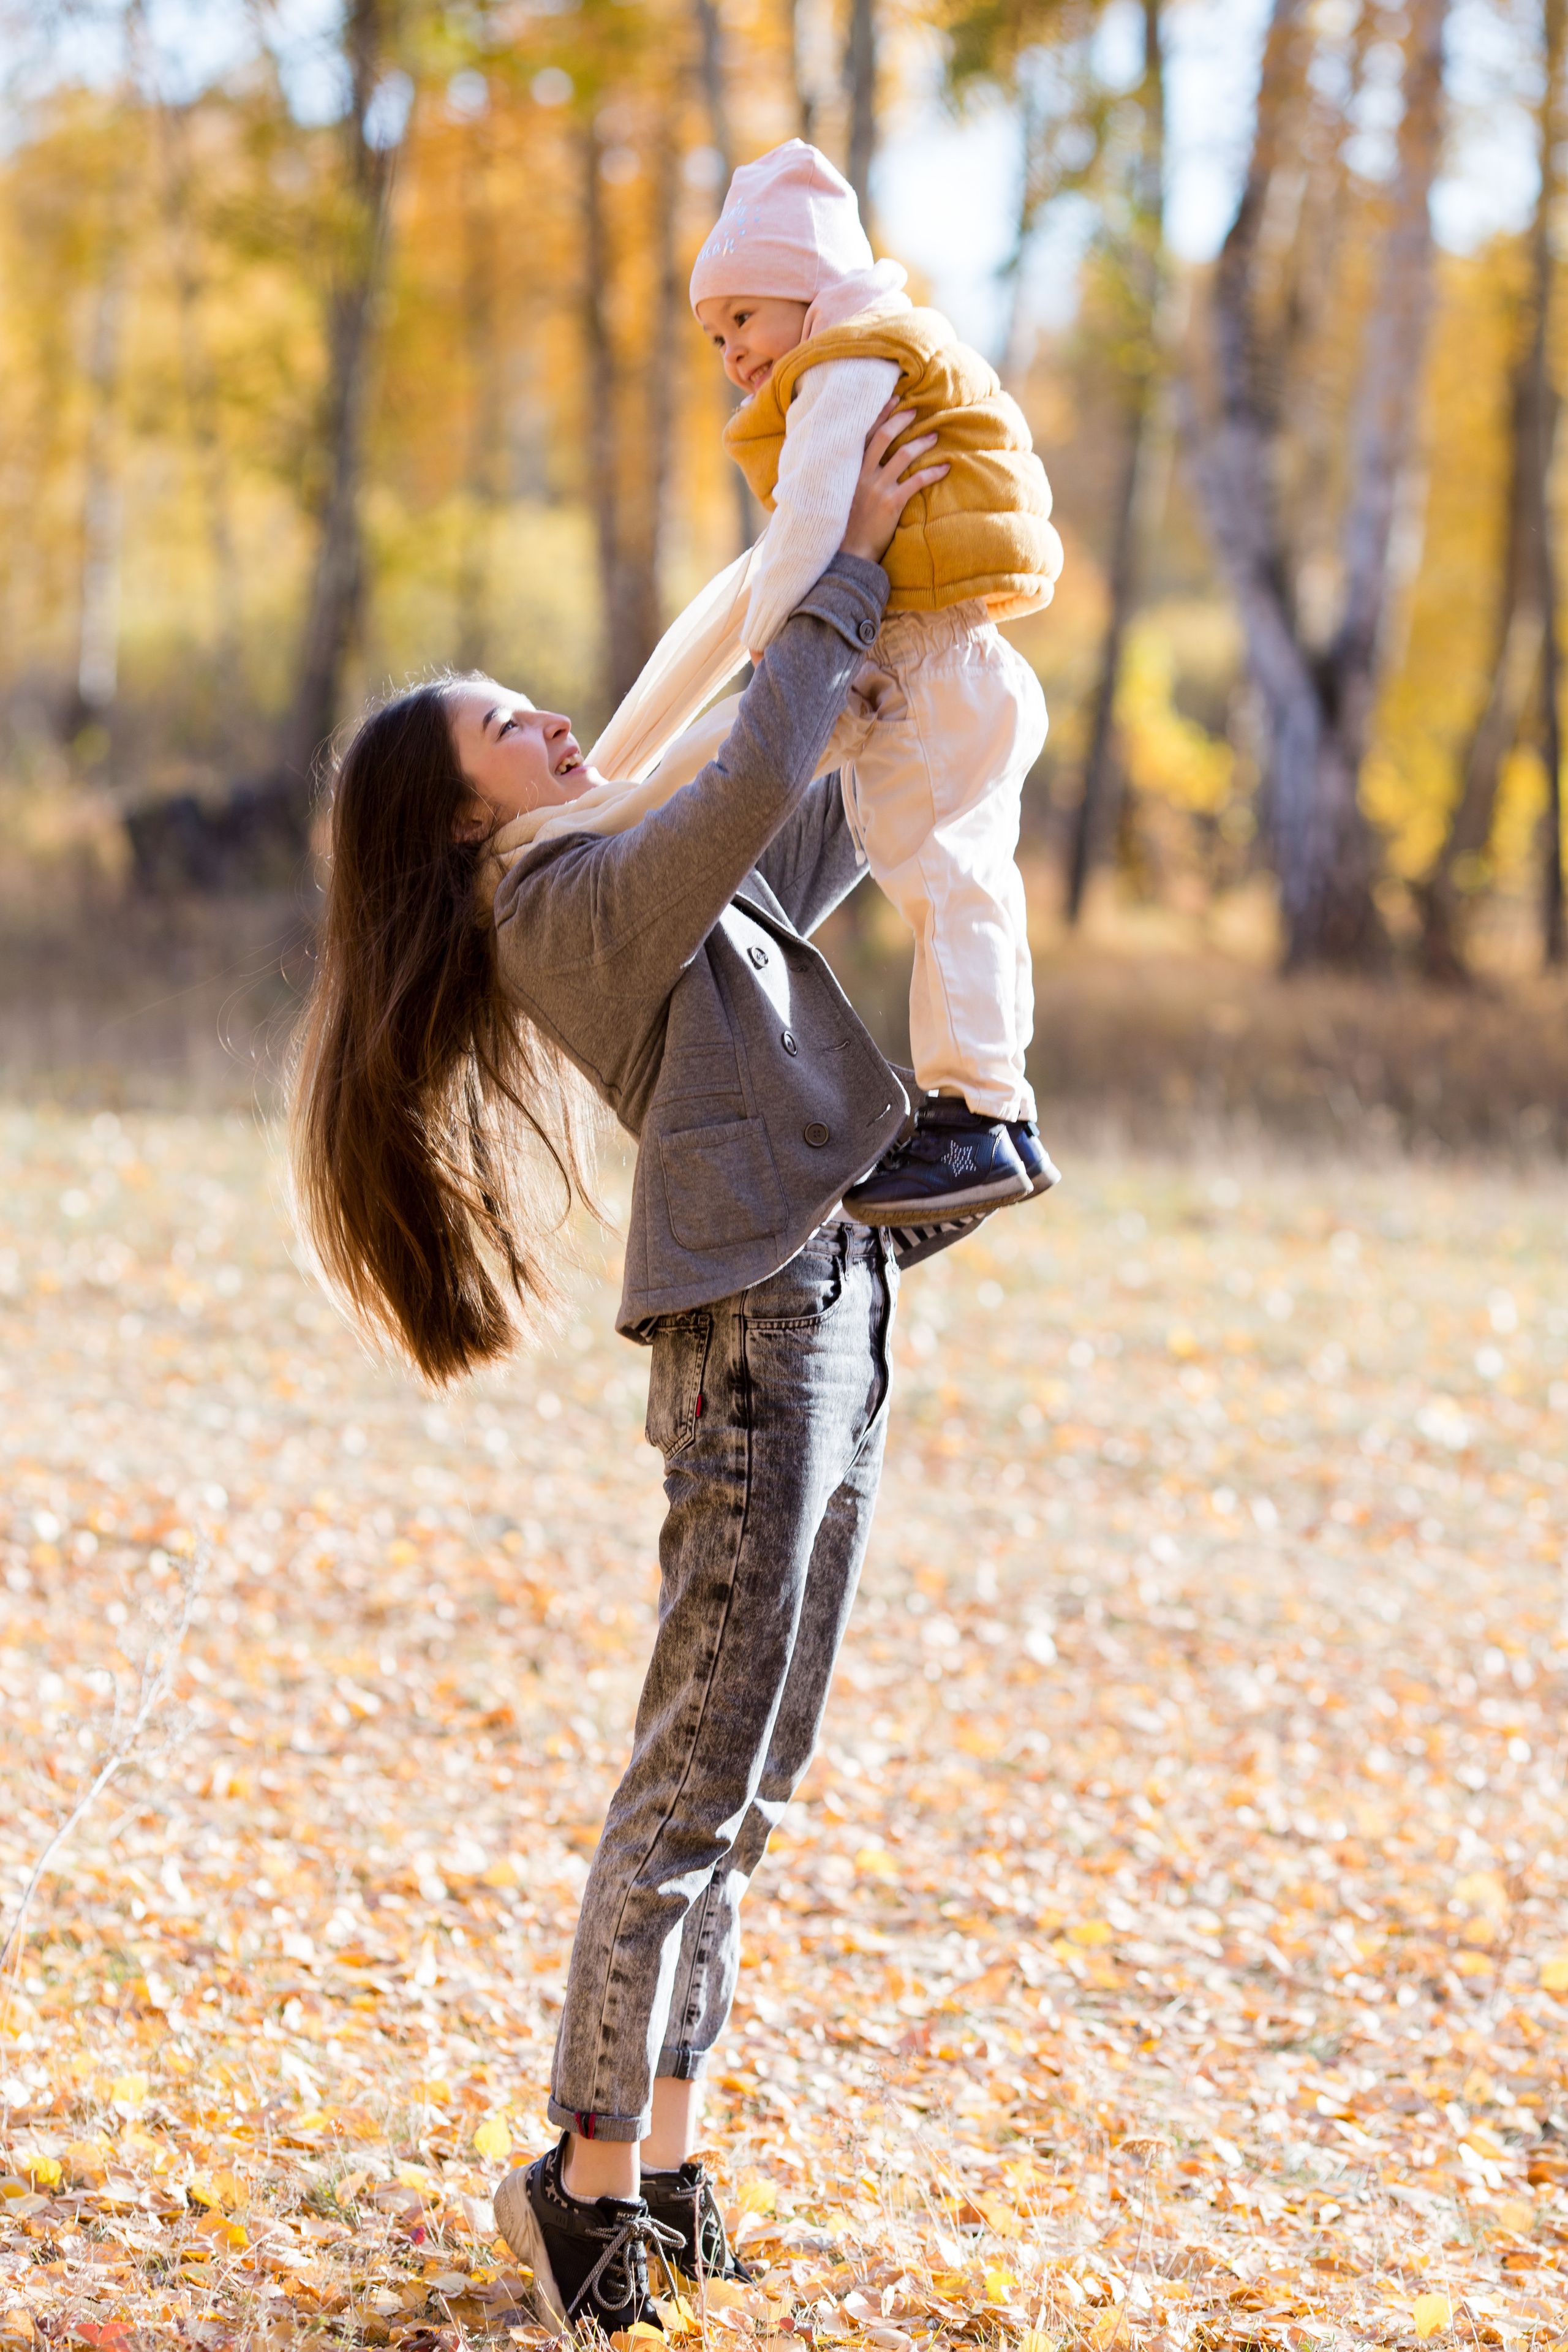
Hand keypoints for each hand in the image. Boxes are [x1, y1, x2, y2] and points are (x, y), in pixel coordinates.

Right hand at [838, 399, 948, 564]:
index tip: (892, 399)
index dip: (879, 414)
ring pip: (903, 455)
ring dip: (921, 442)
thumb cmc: (846, 527)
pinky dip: (933, 472)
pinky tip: (945, 467)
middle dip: (901, 419)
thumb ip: (852, 478)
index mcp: (849, 471)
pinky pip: (917, 481)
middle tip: (916, 410)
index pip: (863, 434)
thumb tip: (864, 464)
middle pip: (883, 437)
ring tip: (934, 436)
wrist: (849, 554)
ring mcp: (877, 488)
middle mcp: (862, 475)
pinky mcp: (892, 503)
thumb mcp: (843, 496)